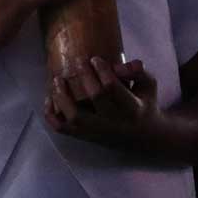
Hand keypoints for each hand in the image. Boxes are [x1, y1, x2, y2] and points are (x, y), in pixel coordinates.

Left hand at [46, 56, 160, 151]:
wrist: (145, 139)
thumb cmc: (144, 105)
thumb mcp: (148, 87)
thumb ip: (139, 72)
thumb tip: (121, 65)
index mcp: (132, 108)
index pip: (113, 88)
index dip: (102, 70)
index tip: (94, 58)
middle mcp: (114, 122)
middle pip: (95, 97)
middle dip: (84, 76)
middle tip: (78, 61)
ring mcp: (98, 132)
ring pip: (75, 117)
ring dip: (62, 97)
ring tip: (57, 79)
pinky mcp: (85, 137)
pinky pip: (63, 129)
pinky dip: (51, 115)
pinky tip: (49, 99)